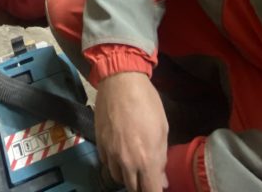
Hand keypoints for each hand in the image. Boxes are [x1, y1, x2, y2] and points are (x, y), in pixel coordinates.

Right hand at [95, 72, 168, 191]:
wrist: (120, 82)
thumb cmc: (147, 103)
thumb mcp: (162, 130)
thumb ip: (161, 159)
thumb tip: (162, 181)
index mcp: (146, 160)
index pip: (150, 191)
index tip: (156, 188)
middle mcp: (126, 162)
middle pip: (132, 188)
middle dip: (141, 185)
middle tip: (147, 174)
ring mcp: (110, 154)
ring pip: (117, 178)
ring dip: (127, 176)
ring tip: (134, 164)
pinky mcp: (99, 144)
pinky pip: (107, 164)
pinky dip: (115, 164)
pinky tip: (121, 153)